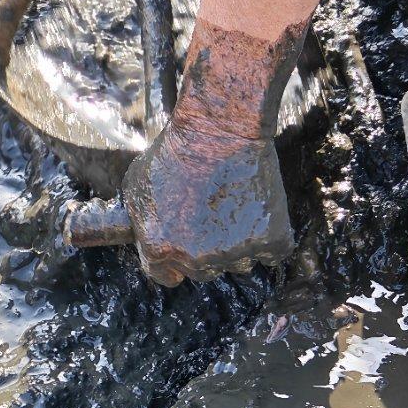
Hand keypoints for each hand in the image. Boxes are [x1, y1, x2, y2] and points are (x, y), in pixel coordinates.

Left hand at [120, 111, 293, 286]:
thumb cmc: (175, 151)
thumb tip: (136, 238)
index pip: (165, 276)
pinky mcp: (269, 240)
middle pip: (202, 272)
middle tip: (212, 218)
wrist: (220, 130)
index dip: (174, 263)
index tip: (183, 249)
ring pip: (238, 264)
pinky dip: (270, 239)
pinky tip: (259, 213)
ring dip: (238, 246)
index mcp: (159, 248)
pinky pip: (271, 255)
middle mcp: (195, 258)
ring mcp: (233, 252)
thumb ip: (137, 222)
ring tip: (235, 208)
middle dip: (205, 251)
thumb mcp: (136, 186)